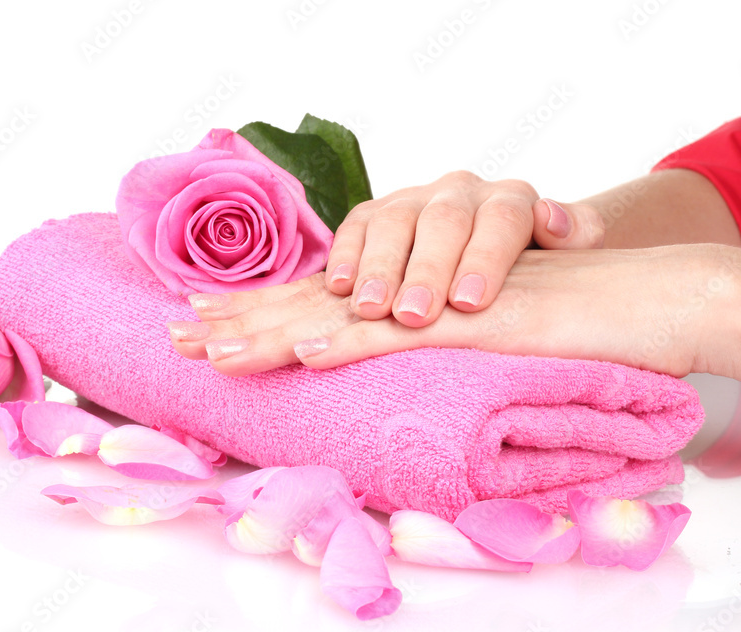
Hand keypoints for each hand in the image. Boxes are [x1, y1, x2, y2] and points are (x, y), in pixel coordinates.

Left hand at [171, 245, 740, 380]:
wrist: (621, 301)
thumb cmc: (541, 325)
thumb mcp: (457, 342)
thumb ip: (409, 353)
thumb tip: (356, 374)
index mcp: (398, 296)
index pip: (312, 305)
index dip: (256, 315)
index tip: (200, 328)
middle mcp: (405, 289)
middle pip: (308, 304)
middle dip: (240, 321)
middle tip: (176, 336)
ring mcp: (430, 301)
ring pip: (339, 314)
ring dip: (274, 332)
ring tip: (215, 351)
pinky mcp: (467, 318)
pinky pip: (401, 331)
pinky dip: (349, 342)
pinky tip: (304, 354)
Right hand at [326, 171, 604, 325]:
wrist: (499, 253)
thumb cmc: (532, 269)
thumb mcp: (567, 255)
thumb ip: (575, 234)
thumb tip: (552, 219)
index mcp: (511, 200)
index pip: (501, 220)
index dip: (483, 260)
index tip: (469, 303)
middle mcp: (460, 192)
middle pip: (442, 222)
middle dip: (426, 270)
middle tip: (414, 315)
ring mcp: (413, 199)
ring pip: (393, 221)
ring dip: (379, 268)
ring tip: (371, 309)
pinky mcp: (374, 213)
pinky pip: (355, 226)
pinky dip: (344, 255)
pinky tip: (338, 287)